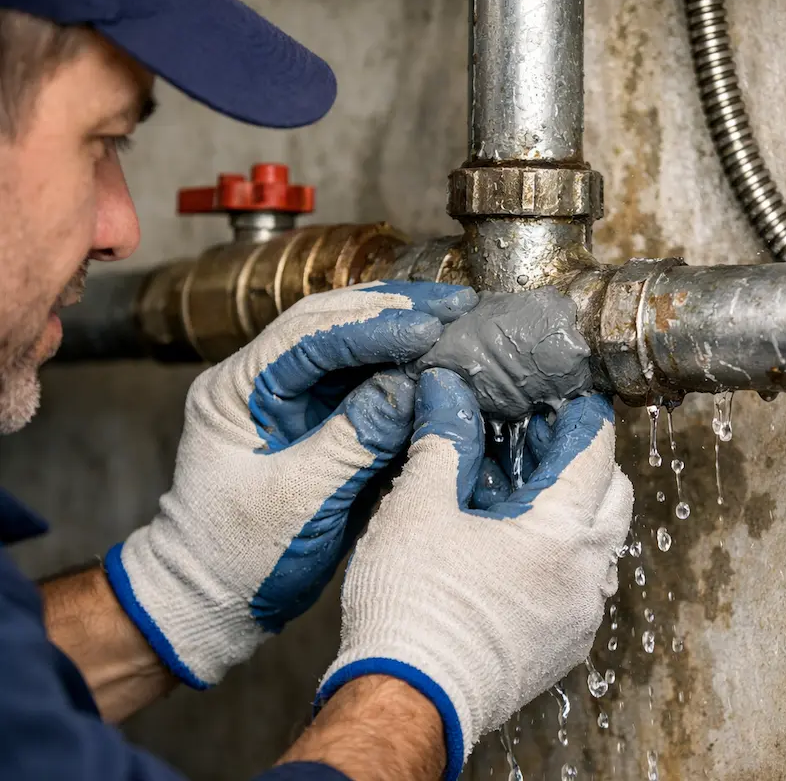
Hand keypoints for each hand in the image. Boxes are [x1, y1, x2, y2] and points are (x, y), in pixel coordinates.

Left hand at [104, 282, 477, 688]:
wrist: (217, 597)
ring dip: (396, 327)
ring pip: (344, 342)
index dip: (372, 330)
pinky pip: (356, 378)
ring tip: (453, 315)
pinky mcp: (310, 417)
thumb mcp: (300, 500)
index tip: (428, 328)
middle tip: (453, 303)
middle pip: (326, 322)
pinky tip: (432, 354)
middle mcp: (257, 380)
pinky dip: (395, 365)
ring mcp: (283, 396)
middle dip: (391, 310)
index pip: (307, 338)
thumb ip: (354, 438)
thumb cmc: (241, 557)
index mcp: (234, 391)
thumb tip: (409, 384)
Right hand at [317, 370, 632, 779]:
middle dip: (587, 461)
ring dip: (575, 509)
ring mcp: (578, 619)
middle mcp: (586, 579)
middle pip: (613, 498)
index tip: (573, 397)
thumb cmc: (411, 606)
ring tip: (526, 488)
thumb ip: (442, 442)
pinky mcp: (559, 647)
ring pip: (599, 545)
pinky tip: (515, 545)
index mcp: (560, 537)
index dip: (584, 418)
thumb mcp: (417, 507)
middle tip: (545, 437)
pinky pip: (580, 584)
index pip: (595, 456)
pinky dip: (562, 552)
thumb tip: (445, 392)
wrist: (406, 701)